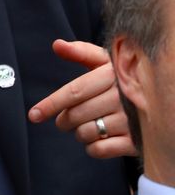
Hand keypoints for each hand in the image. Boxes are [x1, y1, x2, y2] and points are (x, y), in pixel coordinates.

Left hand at [27, 39, 136, 158]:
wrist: (161, 100)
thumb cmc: (124, 80)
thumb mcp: (107, 62)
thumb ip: (82, 53)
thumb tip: (56, 44)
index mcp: (113, 76)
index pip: (74, 92)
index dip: (51, 104)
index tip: (33, 115)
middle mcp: (123, 98)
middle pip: (76, 115)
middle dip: (64, 120)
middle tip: (66, 119)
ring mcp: (131, 121)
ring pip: (86, 133)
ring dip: (79, 133)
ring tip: (88, 125)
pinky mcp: (137, 141)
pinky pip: (100, 150)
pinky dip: (92, 148)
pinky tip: (98, 138)